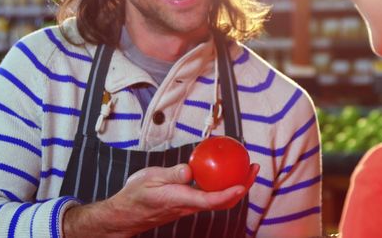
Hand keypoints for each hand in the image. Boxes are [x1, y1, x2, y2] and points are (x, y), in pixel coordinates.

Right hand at [63, 163, 259, 237]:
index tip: (242, 184)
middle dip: (243, 187)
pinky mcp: (190, 203)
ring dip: (237, 185)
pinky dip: (223, 184)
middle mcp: (189, 206)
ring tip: (247, 166)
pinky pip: (211, 195)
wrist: (127, 214)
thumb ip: (170, 174)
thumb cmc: (136, 194)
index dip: (228, 194)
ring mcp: (191, 206)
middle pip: (223, 201)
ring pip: (219, 199)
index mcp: (180, 200)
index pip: (209, 200)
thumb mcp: (149, 178)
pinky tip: (225, 169)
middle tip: (254, 167)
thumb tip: (190, 170)